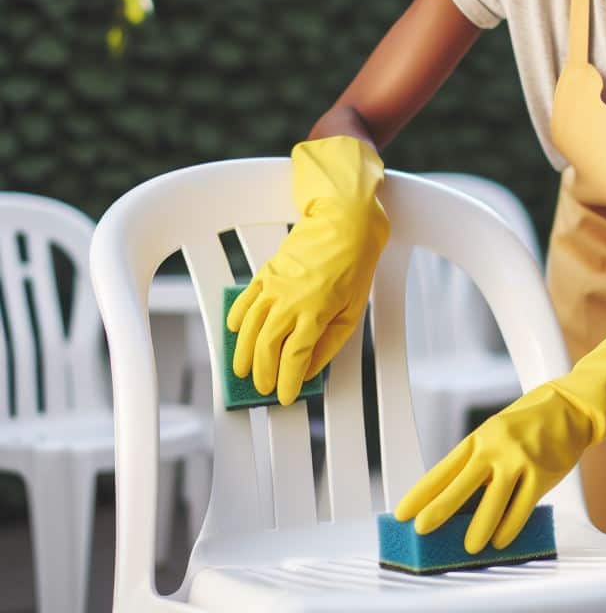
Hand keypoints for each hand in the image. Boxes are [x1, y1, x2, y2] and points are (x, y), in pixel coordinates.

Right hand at [226, 135, 388, 404]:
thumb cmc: (355, 266)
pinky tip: (235, 333)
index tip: (284, 398)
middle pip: (265, 348)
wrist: (345, 222)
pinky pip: (244, 301)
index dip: (286, 383)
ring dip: (243, 353)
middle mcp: (289, 301)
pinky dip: (236, 319)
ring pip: (249, 328)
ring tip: (242, 371)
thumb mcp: (352, 310)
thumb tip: (308, 369)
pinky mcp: (266, 272)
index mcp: (315, 312)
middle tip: (261, 389)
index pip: (293, 359)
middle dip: (261, 374)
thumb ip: (329, 343)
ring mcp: (274, 286)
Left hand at [393, 381, 592, 552]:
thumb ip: (479, 463)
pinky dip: (510, 526)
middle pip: (461, 483)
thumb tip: (457, 502)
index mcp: (479, 437)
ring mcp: (519, 459)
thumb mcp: (496, 434)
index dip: (421, 491)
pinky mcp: (541, 473)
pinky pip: (522, 507)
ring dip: (479, 528)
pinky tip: (501, 539)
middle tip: (422, 529)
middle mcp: (495, 447)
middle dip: (439, 509)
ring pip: (493, 500)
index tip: (403, 511)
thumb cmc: (528, 425)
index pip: (443, 468)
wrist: (568, 408)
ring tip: (470, 547)